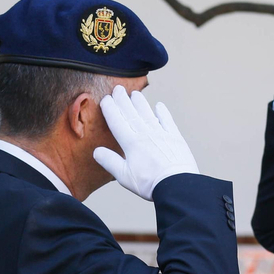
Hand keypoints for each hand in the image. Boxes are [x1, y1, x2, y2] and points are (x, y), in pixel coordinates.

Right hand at [93, 86, 200, 200]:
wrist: (176, 184)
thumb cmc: (149, 183)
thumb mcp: (124, 176)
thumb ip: (110, 162)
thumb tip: (96, 151)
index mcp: (130, 143)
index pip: (117, 121)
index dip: (110, 109)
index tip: (106, 99)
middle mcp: (145, 134)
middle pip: (131, 113)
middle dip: (123, 100)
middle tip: (118, 89)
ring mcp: (161, 134)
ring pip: (147, 114)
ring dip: (140, 103)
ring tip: (135, 94)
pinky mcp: (174, 138)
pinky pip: (167, 121)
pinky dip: (163, 113)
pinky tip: (159, 106)